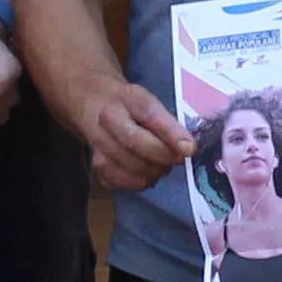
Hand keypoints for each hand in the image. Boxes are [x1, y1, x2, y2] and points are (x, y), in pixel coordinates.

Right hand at [70, 74, 191, 189]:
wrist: (91, 102)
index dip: (172, 135)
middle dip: (164, 158)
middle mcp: (108, 121)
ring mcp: (98, 144)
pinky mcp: (95, 164)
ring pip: (131, 168)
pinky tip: (144, 172)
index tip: (190, 149)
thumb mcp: (149, 102)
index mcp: (126, 99)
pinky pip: (122, 182)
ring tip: (161, 164)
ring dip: (154, 172)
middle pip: (138, 146)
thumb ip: (169, 124)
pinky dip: (139, 182)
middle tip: (177, 159)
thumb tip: (188, 148)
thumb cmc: (128, 103)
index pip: (150, 117)